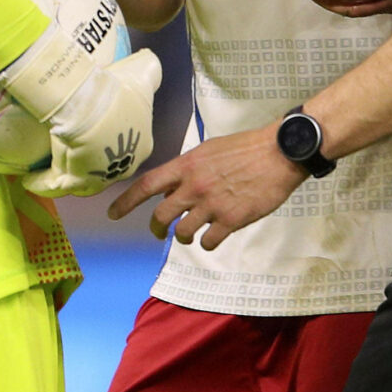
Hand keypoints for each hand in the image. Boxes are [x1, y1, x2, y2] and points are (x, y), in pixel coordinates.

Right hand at [22, 48, 163, 197]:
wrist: (90, 103)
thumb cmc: (117, 88)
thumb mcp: (142, 72)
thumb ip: (149, 68)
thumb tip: (149, 59)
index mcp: (141, 146)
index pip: (125, 148)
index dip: (109, 140)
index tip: (94, 130)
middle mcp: (122, 167)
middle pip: (104, 167)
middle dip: (90, 161)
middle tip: (72, 147)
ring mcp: (97, 178)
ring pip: (80, 179)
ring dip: (66, 173)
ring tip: (49, 164)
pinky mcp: (71, 181)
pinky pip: (53, 185)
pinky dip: (41, 182)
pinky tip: (29, 177)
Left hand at [107, 127, 306, 249]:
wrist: (278, 153)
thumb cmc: (245, 148)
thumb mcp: (208, 150)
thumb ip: (188, 169)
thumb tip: (172, 187)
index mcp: (186, 165)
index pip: (146, 185)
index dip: (125, 202)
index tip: (113, 214)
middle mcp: (193, 186)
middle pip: (160, 216)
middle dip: (156, 229)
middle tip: (159, 233)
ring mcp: (211, 204)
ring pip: (183, 233)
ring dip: (184, 237)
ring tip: (192, 234)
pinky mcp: (231, 220)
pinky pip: (208, 242)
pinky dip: (207, 243)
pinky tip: (213, 237)